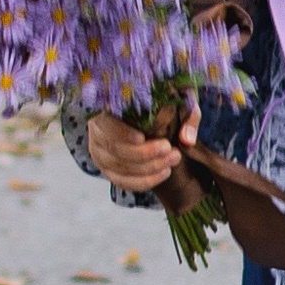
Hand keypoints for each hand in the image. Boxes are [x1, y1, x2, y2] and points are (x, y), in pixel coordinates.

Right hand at [84, 101, 198, 191]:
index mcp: (105, 110)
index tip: (142, 137)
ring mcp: (100, 154)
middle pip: (115, 149)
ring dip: (149, 168)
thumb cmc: (160, 106)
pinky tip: (164, 173)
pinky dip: (144, 181)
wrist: (152, 117)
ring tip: (172, 159)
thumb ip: (187, 117)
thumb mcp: (177, 102)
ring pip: (120, 168)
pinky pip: (123, 182)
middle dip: (144, 153)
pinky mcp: (109, 170)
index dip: (122, 133)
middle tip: (169, 149)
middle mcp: (97, 133)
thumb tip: (187, 140)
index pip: (105, 124)